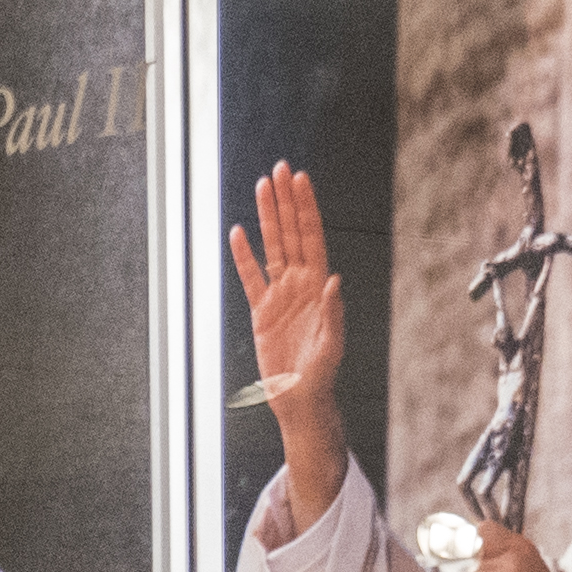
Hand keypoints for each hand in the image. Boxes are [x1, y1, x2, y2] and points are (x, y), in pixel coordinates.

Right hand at [234, 162, 354, 536]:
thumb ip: (333, 312)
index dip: (305, 209)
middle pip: (291, 233)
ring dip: (266, 218)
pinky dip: (243, 256)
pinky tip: (237, 232)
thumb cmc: (321, 378)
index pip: (311, 238)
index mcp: (318, 288)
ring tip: (261, 187)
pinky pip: (250, 278)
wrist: (300, 402)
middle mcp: (300, 285)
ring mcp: (280, 296)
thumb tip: (334, 280)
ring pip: (271, 247)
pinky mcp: (262, 312)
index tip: (300, 180)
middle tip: (280, 169)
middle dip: (286, 201)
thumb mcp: (332, 346)